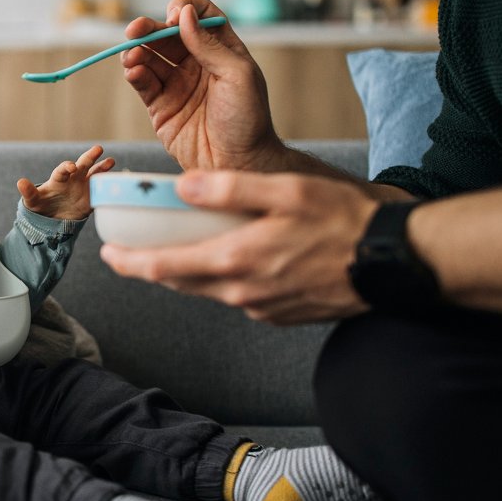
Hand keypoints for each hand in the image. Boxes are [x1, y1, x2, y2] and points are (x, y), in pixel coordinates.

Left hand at [17, 145, 113, 220]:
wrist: (51, 219)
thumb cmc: (40, 206)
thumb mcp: (32, 201)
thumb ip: (28, 192)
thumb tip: (20, 182)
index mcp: (59, 179)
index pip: (63, 169)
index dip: (67, 166)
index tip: (72, 167)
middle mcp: (73, 179)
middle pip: (83, 165)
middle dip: (89, 157)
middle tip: (98, 149)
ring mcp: (84, 187)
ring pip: (95, 174)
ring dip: (103, 168)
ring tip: (111, 161)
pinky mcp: (92, 199)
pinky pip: (102, 192)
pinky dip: (108, 188)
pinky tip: (117, 183)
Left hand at [100, 170, 379, 324]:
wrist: (393, 262)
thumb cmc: (343, 221)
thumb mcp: (285, 191)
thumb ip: (230, 188)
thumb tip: (182, 186)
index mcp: (235, 261)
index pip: (164, 267)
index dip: (130, 262)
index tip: (107, 254)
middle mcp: (242, 292)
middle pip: (180, 282)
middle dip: (151, 267)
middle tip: (130, 252)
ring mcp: (261, 307)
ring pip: (208, 290)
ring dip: (186, 272)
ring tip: (174, 251)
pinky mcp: (279, 314)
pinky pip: (237, 296)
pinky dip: (223, 279)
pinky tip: (230, 259)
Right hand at [120, 0, 283, 172]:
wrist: (237, 163)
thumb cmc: (247, 120)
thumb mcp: (238, 75)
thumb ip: (210, 45)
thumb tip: (185, 14)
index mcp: (222, 50)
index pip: (200, 16)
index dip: (185, 10)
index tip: (174, 16)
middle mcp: (197, 64)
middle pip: (168, 35)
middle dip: (150, 28)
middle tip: (134, 30)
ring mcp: (177, 84)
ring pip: (150, 57)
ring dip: (137, 51)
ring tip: (131, 56)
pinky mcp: (160, 106)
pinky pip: (143, 83)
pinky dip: (135, 74)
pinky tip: (133, 72)